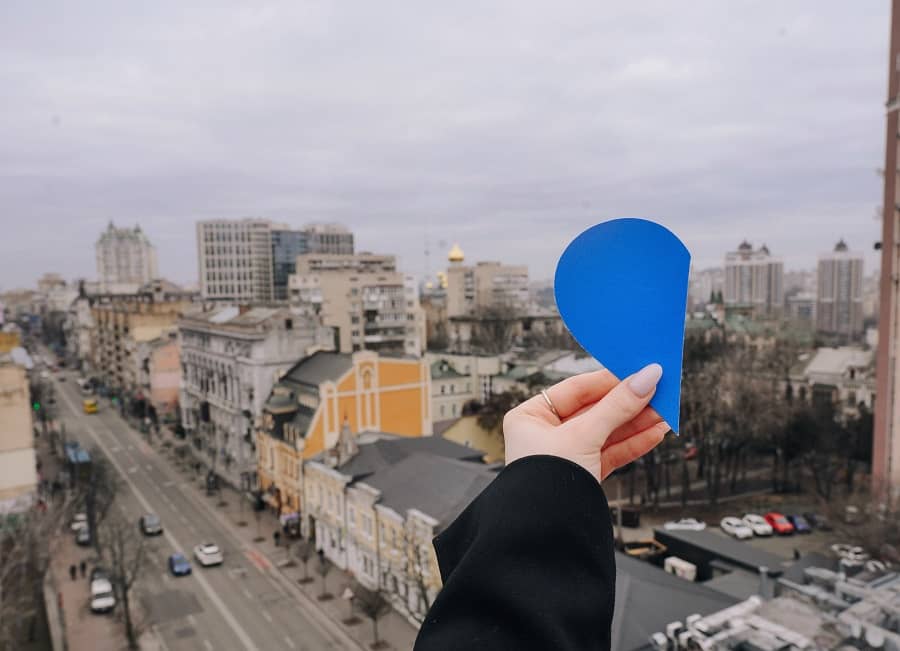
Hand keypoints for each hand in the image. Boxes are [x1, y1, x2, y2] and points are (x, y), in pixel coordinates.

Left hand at [502, 365, 669, 482]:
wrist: (545, 535)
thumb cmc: (543, 483)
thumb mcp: (583, 435)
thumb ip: (618, 406)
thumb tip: (646, 378)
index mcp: (531, 417)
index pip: (576, 389)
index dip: (610, 380)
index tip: (638, 371)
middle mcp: (546, 434)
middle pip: (595, 410)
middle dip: (629, 402)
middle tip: (658, 390)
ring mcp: (566, 456)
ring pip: (608, 432)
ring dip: (637, 421)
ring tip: (665, 410)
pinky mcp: (584, 475)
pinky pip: (612, 452)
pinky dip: (634, 443)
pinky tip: (655, 432)